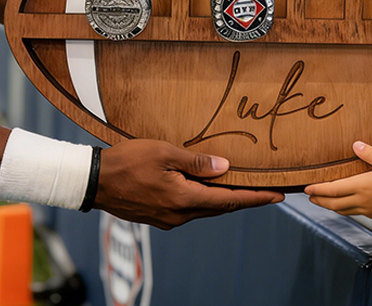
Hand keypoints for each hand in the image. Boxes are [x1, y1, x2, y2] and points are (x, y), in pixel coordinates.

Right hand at [96, 139, 283, 228]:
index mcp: (183, 199)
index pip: (229, 201)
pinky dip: (205, 199)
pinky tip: (208, 189)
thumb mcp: (164, 152)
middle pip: (220, 207)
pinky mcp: (158, 216)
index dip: (255, 198)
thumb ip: (195, 161)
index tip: (277, 196)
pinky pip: (189, 209)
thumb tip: (224, 166)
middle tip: (266, 191)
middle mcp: (178, 215)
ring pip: (204, 209)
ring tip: (242, 188)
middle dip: (244, 200)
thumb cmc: (127, 161)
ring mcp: (167, 218)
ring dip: (224, 200)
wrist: (94, 181)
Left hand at [304, 141, 371, 218]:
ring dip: (330, 206)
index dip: (318, 190)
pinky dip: (343, 209)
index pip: (332, 190)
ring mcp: (368, 209)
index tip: (307, 188)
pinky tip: (346, 204)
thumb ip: (369, 153)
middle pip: (333, 204)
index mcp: (361, 187)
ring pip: (343, 210)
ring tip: (323, 202)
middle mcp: (361, 200)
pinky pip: (354, 212)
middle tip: (309, 197)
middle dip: (319, 201)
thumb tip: (355, 145)